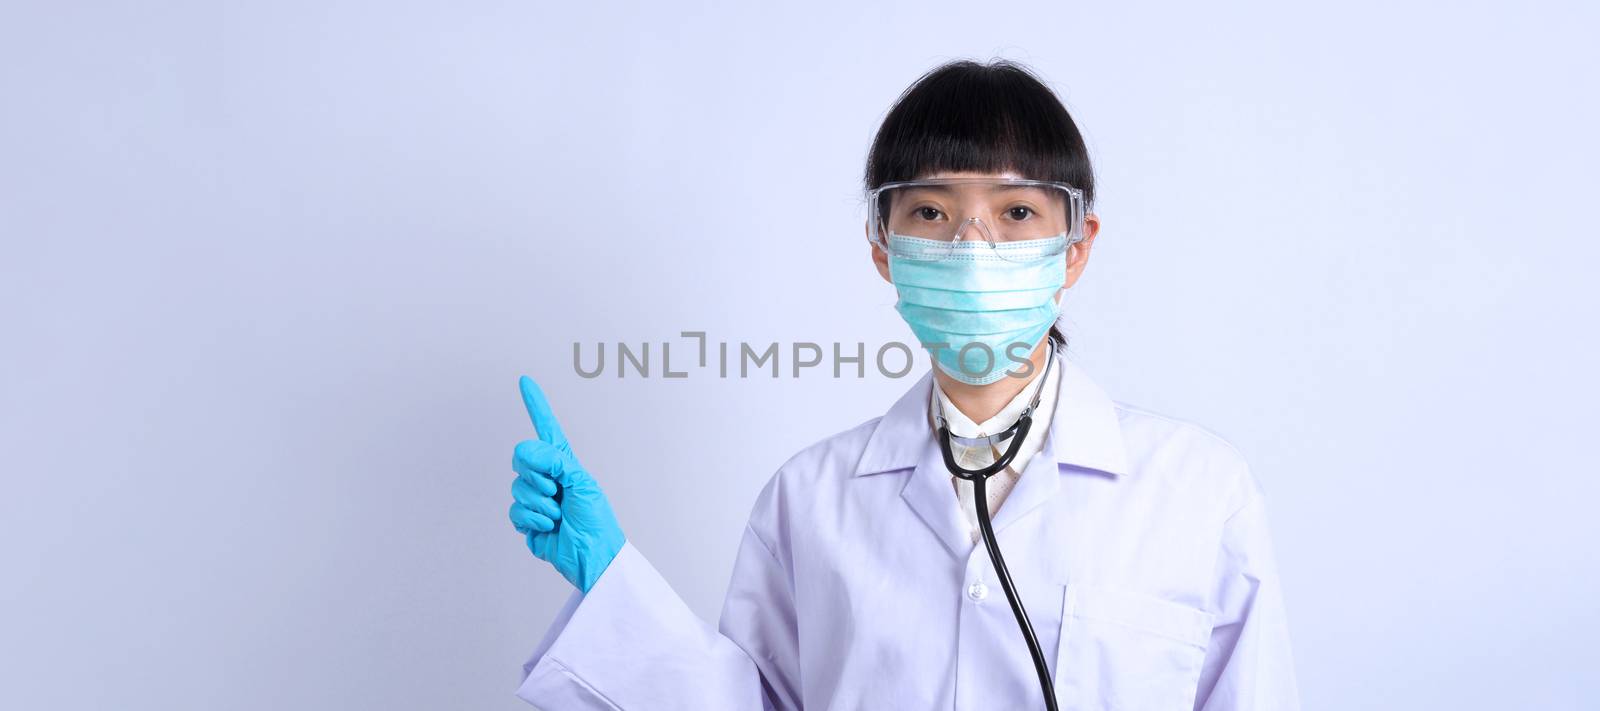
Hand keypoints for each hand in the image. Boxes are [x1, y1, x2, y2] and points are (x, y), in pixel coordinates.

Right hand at [510, 375, 624, 591]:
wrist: (592, 556)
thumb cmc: (596, 520)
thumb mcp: (582, 483)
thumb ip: (556, 462)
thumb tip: (529, 451)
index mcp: (564, 464)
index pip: (547, 429)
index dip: (536, 405)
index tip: (526, 381)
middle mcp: (548, 477)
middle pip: (522, 458)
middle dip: (537, 475)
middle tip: (556, 491)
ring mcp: (535, 498)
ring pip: (518, 487)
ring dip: (539, 502)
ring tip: (558, 514)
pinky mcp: (526, 520)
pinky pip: (515, 511)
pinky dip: (532, 518)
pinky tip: (547, 526)